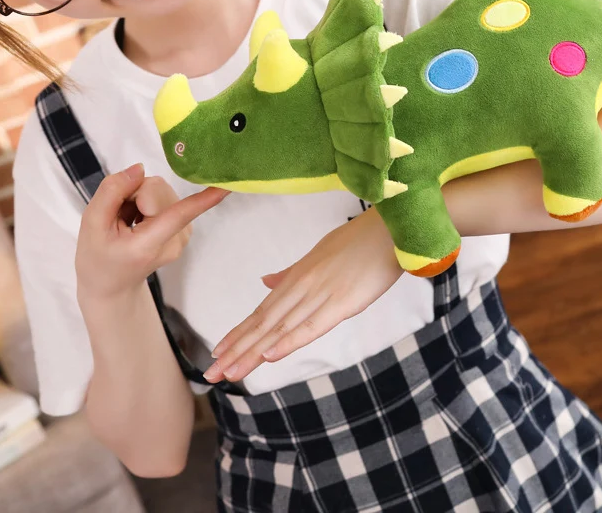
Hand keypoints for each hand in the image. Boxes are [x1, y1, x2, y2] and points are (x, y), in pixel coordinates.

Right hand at [76, 163, 229, 303]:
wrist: (110, 285)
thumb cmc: (98, 258)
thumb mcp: (91, 225)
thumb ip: (112, 192)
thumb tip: (140, 168)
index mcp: (149, 244)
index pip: (180, 214)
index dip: (205, 198)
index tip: (229, 185)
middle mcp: (175, 241)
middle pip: (157, 190)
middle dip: (134, 194)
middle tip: (119, 217)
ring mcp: (183, 236)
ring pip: (160, 190)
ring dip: (139, 199)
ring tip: (127, 222)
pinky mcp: (184, 228)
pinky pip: (164, 198)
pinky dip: (146, 204)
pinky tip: (137, 220)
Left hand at [204, 207, 403, 382]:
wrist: (390, 227)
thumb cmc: (359, 240)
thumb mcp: (320, 254)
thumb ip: (292, 272)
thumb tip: (266, 281)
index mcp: (298, 276)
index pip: (263, 310)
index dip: (239, 332)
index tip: (217, 351)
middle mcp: (303, 286)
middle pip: (264, 323)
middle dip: (237, 349)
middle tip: (211, 373)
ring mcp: (321, 294)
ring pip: (281, 328)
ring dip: (253, 352)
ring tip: (229, 372)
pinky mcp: (343, 302)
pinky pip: (312, 326)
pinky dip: (290, 341)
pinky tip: (270, 355)